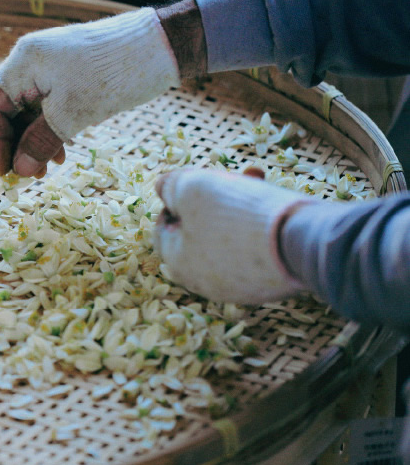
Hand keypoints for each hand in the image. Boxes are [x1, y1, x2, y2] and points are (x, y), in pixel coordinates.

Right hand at [0, 7, 179, 176]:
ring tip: (48, 170)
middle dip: (14, 144)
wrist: (163, 46)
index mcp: (23, 63)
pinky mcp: (70, 72)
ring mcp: (51, 65)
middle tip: (28, 176)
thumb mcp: (73, 114)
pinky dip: (50, 129)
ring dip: (33, 141)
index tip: (6, 172)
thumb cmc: (115, 74)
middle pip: (6, 109)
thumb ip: (40, 142)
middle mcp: (31, 61)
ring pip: (28, 110)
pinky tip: (62, 152)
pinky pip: (48, 104)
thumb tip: (19, 171)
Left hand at [153, 168, 312, 304]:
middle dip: (214, 198)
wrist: (303, 242)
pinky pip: (256, 252)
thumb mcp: (193, 187)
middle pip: (200, 231)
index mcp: (178, 264)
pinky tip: (275, 209)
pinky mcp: (270, 287)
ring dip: (239, 209)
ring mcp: (240, 288)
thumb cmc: (237, 213)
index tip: (195, 180)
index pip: (164, 228)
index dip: (175, 198)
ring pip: (230, 238)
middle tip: (233, 175)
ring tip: (257, 181)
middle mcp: (205, 283)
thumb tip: (162, 188)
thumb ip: (171, 186)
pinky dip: (260, 229)